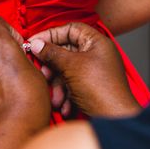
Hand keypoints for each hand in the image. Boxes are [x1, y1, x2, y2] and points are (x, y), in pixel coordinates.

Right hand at [26, 23, 141, 118]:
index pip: (70, 29)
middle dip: (52, 64)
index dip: (51, 34)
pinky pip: (72, 83)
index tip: (34, 42)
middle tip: (42, 70)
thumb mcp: (71, 66)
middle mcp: (96, 54)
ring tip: (55, 97)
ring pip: (67, 69)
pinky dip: (66, 93)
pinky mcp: (91, 86)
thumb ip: (52, 52)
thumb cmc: (101, 90)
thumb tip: (36, 44)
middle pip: (66, 50)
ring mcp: (94, 71)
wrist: (114, 119)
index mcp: (97, 43)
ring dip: (58, 84)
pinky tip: (64, 105)